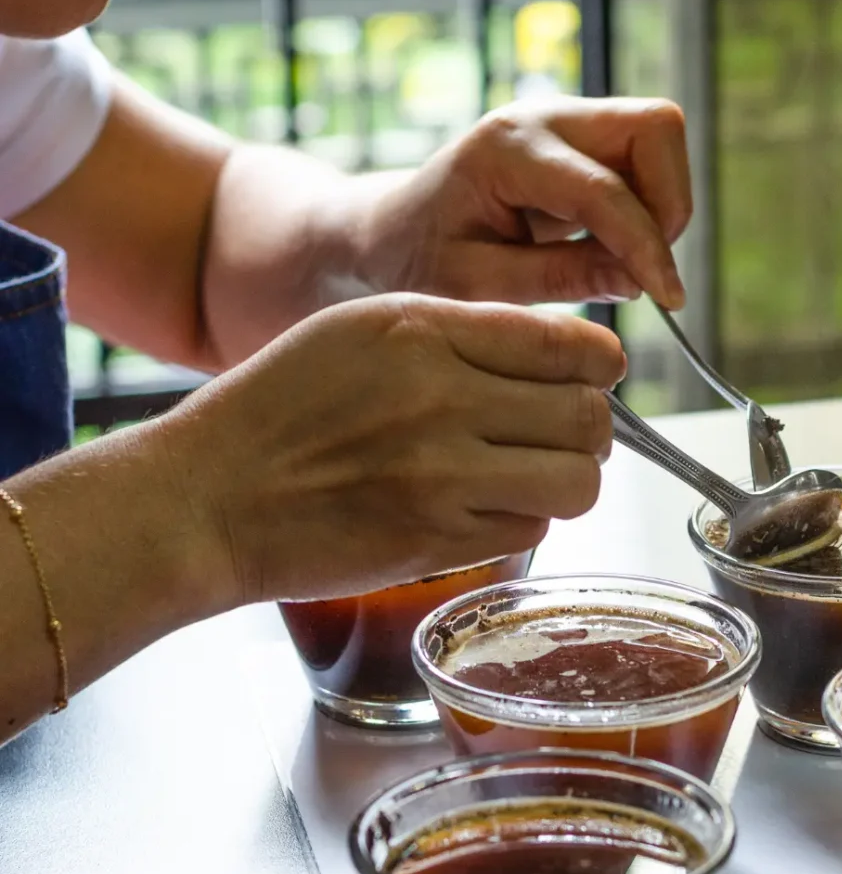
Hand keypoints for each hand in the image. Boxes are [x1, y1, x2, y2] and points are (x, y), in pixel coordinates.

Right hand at [158, 294, 623, 603]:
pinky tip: (487, 504)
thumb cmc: (281, 406)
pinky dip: (524, 517)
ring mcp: (442, 478)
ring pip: (578, 481)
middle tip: (565, 429)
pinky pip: (532, 528)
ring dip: (570, 477)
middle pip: (589, 416)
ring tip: (536, 470)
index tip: (597, 372)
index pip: (570, 343)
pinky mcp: (437, 542)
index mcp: (425, 333)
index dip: (601, 362)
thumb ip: (461, 330)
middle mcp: (442, 401)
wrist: (208, 499)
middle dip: (591, 424)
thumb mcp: (363, 330)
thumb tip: (557, 347)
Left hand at [349, 97, 691, 309]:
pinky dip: (648, 204)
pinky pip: (645, 157)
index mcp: (507, 149)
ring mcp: (566, 121)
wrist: (392, 231)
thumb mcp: (476, 287)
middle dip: (669, 202)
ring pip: (659, 137)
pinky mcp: (581, 139)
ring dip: (663, 203)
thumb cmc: (419, 260)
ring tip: (622, 260)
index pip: (605, 189)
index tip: (668, 298)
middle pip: (655, 128)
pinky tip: (610, 246)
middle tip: (644, 267)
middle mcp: (543, 117)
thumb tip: (638, 280)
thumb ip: (557, 279)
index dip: (646, 246)